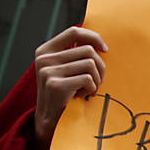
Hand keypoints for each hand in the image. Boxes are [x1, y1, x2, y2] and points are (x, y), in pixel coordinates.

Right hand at [34, 27, 107, 147]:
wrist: (50, 117)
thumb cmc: (64, 91)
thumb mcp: (64, 68)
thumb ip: (75, 54)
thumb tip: (100, 44)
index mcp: (46, 50)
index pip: (74, 32)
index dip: (94, 37)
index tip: (105, 49)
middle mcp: (44, 58)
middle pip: (88, 51)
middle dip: (100, 67)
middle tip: (97, 80)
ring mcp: (48, 71)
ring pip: (91, 64)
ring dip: (97, 79)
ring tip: (89, 89)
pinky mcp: (55, 84)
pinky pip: (88, 79)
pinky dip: (92, 89)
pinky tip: (83, 95)